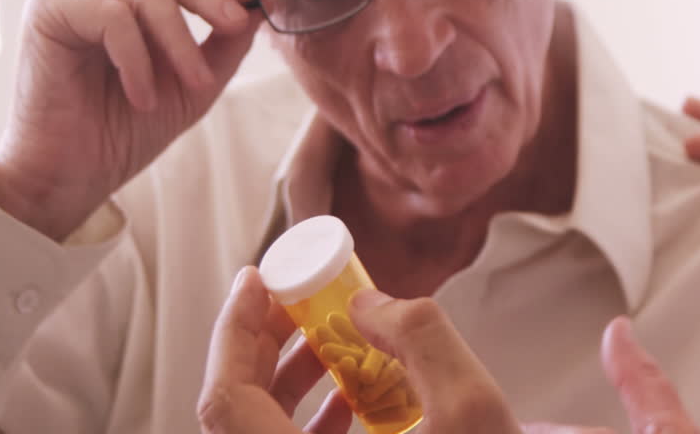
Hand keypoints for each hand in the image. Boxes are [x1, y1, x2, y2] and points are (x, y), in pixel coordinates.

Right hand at [0, 0, 261, 240]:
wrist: (75, 172)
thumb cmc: (129, 126)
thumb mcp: (196, 82)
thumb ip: (226, 44)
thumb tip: (260, 7)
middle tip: (236, 25)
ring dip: (179, 39)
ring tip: (195, 83)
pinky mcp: (47, 10)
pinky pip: (111, 16)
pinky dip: (137, 58)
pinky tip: (141, 97)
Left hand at [201, 268, 699, 433]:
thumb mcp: (472, 406)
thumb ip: (418, 336)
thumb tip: (369, 304)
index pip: (226, 400)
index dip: (234, 331)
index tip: (256, 282)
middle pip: (236, 414)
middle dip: (262, 344)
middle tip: (296, 301)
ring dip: (284, 379)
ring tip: (329, 340)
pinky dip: (306, 418)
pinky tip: (349, 395)